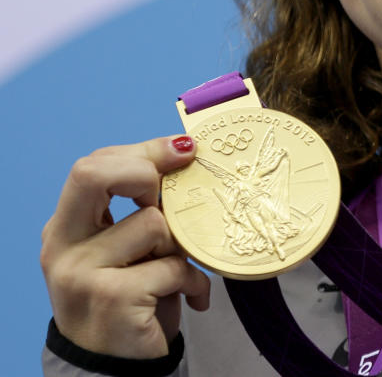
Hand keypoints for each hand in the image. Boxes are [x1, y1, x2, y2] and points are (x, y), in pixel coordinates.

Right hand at [40, 136, 210, 358]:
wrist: (115, 369)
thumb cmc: (132, 300)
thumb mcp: (128, 250)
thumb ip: (141, 209)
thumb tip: (184, 154)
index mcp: (65, 227)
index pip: (93, 166)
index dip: (142, 151)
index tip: (183, 151)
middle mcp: (62, 246)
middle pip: (93, 174)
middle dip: (145, 171)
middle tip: (169, 199)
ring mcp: (81, 273)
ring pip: (153, 223)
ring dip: (182, 247)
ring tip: (180, 272)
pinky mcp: (112, 298)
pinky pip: (172, 266)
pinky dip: (194, 282)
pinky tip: (193, 299)